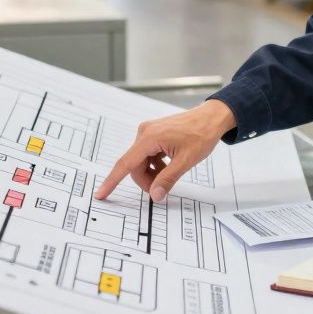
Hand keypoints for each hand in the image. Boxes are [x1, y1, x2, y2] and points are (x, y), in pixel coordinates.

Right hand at [94, 100, 236, 201]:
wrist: (211, 118)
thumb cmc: (201, 134)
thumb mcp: (186, 161)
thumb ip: (168, 179)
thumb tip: (154, 195)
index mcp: (150, 138)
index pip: (126, 164)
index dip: (112, 181)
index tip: (100, 194)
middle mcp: (145, 132)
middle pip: (135, 166)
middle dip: (146, 180)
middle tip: (163, 188)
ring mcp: (149, 132)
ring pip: (141, 162)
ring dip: (152, 172)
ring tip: (170, 173)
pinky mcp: (154, 133)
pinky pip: (147, 155)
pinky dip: (155, 164)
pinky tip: (169, 164)